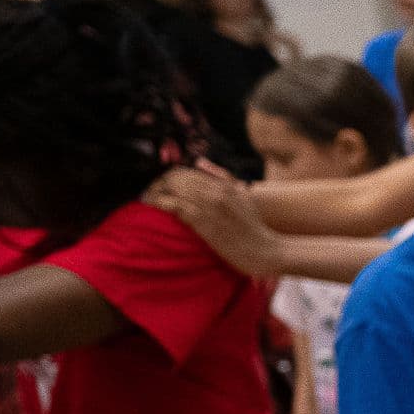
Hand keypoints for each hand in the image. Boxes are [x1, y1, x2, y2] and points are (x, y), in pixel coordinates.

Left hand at [147, 165, 281, 278]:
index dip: (169, 177)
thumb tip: (200, 162)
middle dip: (159, 184)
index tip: (160, 187)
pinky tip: (153, 207)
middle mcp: (217, 192)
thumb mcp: (244, 197)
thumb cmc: (254, 229)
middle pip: (177, 178)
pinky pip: (176, 206)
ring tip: (147, 200)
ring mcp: (211, 207)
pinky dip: (161, 204)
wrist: (266, 251)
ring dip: (156, 192)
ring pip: (174, 189)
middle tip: (149, 194)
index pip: (187, 172)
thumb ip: (224, 178)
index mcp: (225, 185)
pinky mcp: (205, 223)